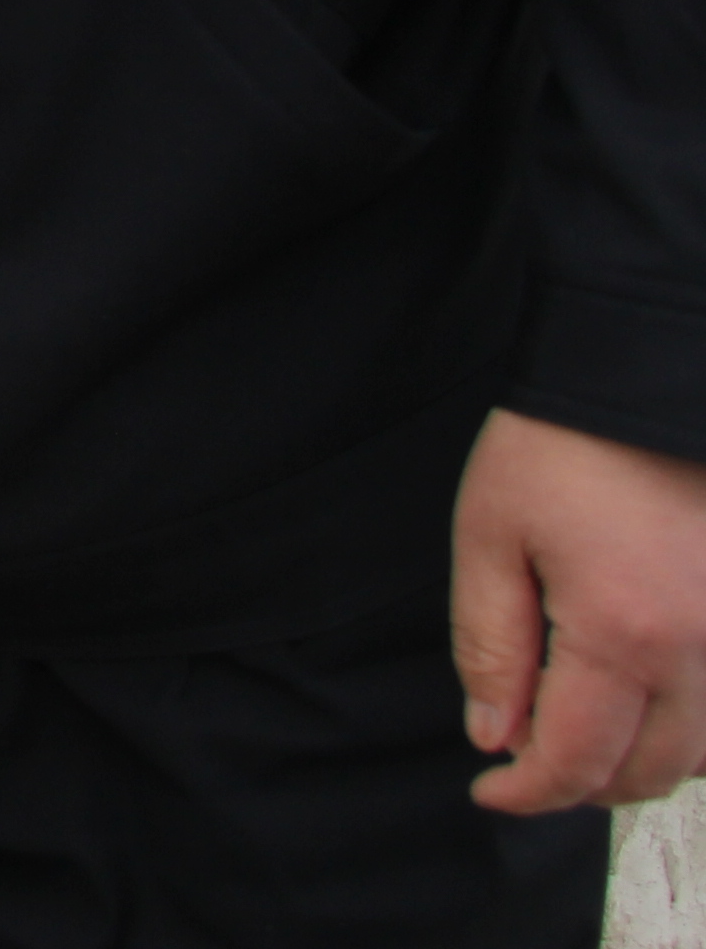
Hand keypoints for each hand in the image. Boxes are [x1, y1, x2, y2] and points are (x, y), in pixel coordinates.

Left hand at [457, 407, 705, 808]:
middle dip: (582, 786)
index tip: (489, 791)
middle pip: (651, 771)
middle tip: (525, 764)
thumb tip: (495, 736)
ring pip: (704, 753)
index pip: (579, 760)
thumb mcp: (491, 537)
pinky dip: (690, 730)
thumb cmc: (559, 449)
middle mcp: (702, 649)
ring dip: (642, 764)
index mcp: (625, 634)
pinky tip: (640, 704)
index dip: (527, 793)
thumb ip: (491, 646)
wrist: (642, 380)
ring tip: (578, 737)